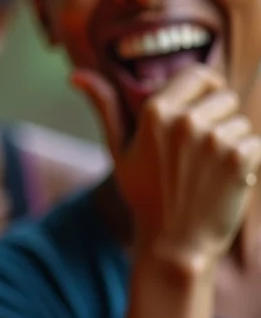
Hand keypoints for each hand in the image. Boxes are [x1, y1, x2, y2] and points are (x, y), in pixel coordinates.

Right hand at [72, 65, 260, 267]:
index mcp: (156, 110)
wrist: (174, 243)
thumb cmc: (145, 195)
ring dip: (234, 143)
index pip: (200, 74)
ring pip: (241, 123)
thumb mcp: (119, 149)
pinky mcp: (238, 158)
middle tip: (201, 153)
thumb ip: (105, 106)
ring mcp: (213, 138)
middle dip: (220, 119)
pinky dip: (249, 162)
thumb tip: (75, 76)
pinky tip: (227, 181)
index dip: (207, 89)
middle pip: (225, 97)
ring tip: (210, 171)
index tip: (204, 110)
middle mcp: (185, 119)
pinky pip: (256, 143)